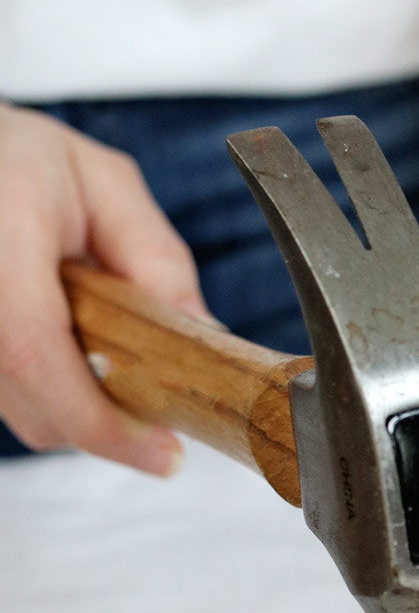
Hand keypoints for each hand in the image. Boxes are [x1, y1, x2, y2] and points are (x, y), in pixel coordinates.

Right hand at [0, 104, 212, 473]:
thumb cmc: (16, 159)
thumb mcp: (103, 183)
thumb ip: (155, 258)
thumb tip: (204, 335)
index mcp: (0, 251)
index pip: (38, 359)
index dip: (103, 423)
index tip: (164, 453)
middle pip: (38, 410)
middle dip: (110, 419)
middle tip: (158, 394)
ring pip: (25, 414)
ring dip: (78, 402)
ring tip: (97, 338)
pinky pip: (10, 397)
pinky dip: (51, 387)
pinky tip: (65, 339)